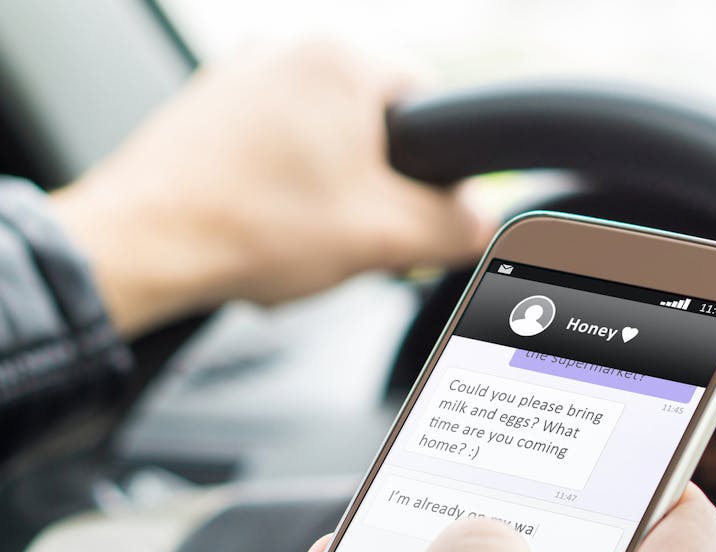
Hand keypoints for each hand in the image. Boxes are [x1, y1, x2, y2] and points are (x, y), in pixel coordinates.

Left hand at [51, 41, 489, 336]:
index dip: (433, 174)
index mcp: (344, 59)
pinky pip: (277, 149)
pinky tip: (267, 230)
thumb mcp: (388, 237)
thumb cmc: (251, 227)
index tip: (412, 215)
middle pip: (377, 129)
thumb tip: (485, 220)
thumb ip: (460, 225)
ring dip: (330, 195)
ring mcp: (242, 75)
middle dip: (375, 190)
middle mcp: (291, 49)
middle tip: (355, 236)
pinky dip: (283, 191)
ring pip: (326, 143)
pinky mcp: (209, 108)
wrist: (141, 249)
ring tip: (302, 237)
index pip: (433, 107)